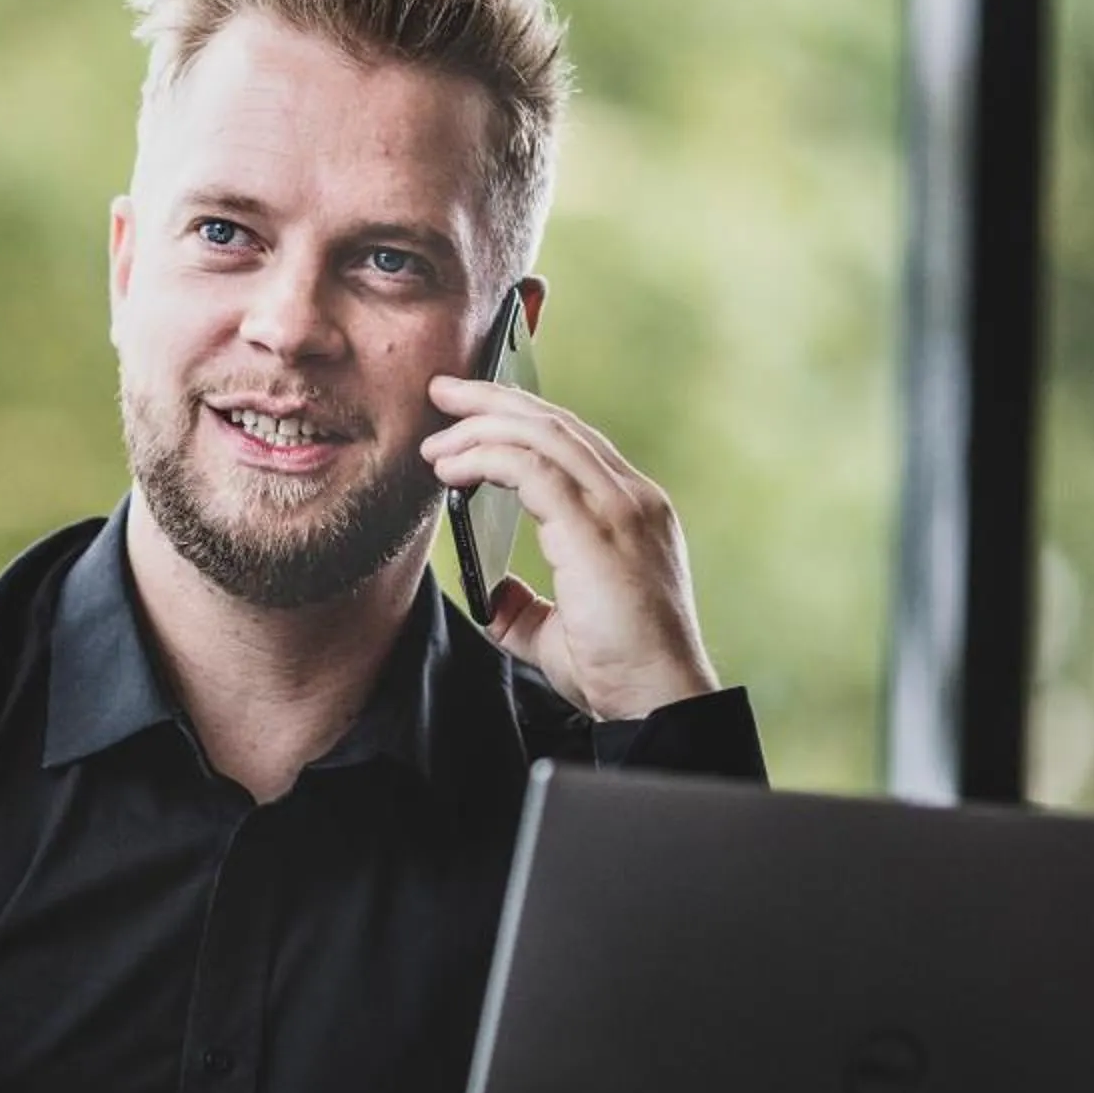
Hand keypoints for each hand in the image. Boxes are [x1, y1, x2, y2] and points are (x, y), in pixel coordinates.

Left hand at [421, 376, 719, 719]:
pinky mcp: (596, 529)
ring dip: (480, 427)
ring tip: (435, 438)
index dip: (519, 419)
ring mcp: (619, 509)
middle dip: (494, 399)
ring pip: (542, 435)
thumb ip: (526, 606)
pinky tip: (450, 469)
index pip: (573, 442)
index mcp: (632, 511)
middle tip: (443, 390)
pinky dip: (485, 458)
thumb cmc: (618, 673)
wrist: (658, 702)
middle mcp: (632, 499)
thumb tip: (495, 592)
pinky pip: (531, 469)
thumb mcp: (559, 631)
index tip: (470, 414)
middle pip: (556, 423)